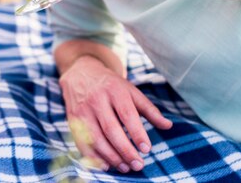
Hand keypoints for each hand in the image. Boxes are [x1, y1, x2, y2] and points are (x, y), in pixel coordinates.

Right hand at [59, 56, 171, 172]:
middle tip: (138, 165)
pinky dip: (93, 157)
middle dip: (125, 150)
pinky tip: (106, 165)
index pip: (127, 114)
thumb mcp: (131, 91)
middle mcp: (97, 99)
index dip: (137, 133)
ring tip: (126, 167)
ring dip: (111, 157)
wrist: (81, 72)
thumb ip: (149, 109)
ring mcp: (83, 110)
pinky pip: (81, 142)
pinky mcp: (73, 119)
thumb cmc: (111, 85)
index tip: (147, 149)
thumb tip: (168, 126)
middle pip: (111, 129)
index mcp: (115, 90)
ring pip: (96, 138)